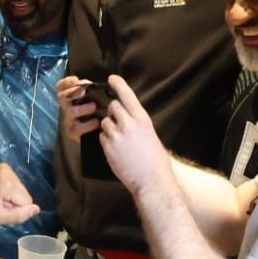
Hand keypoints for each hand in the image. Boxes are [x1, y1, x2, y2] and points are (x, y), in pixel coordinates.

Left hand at [0, 164, 39, 225]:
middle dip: (14, 202)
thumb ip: (19, 215)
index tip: (1, 208)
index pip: (27, 201)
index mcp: (7, 183)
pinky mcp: (4, 167)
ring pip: (21, 190)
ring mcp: (6, 168)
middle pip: (25, 194)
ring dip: (11, 197)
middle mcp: (8, 172)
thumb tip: (37, 209)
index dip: (16, 209)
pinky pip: (16, 184)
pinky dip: (8, 190)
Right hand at [56, 75, 99, 142]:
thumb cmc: (97, 112)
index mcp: (70, 98)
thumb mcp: (94, 98)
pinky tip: (97, 121)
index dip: (65, 83)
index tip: (75, 80)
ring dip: (82, 108)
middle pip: (62, 97)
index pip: (61, 87)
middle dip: (72, 93)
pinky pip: (77, 128)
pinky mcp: (73, 133)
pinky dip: (87, 124)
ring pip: (70, 112)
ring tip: (94, 106)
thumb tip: (91, 84)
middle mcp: (66, 108)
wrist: (100, 132)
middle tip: (84, 92)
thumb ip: (91, 90)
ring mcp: (68, 120)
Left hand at [97, 76, 172, 195]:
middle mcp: (128, 124)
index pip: (127, 95)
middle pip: (112, 106)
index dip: (118, 84)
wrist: (151, 180)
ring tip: (119, 140)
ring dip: (108, 127)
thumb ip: (138, 124)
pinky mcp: (108, 147)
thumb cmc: (155, 160)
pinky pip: (102, 137)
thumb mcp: (151, 135)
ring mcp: (116, 135)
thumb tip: (128, 117)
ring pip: (105, 122)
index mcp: (142, 119)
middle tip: (117, 120)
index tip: (111, 78)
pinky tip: (115, 150)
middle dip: (112, 111)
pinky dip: (106, 140)